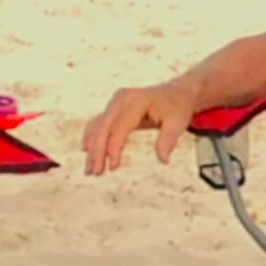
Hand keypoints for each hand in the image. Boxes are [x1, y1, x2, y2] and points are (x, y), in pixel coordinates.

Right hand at [82, 80, 199, 175]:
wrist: (177, 92)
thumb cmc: (177, 107)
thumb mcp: (178, 123)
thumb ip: (168, 140)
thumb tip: (163, 159)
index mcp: (137, 100)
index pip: (119, 126)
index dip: (113, 147)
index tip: (113, 167)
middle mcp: (122, 98)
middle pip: (103, 126)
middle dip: (97, 151)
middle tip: (95, 173)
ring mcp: (116, 101)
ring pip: (98, 126)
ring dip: (92, 148)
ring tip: (90, 170)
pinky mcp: (114, 107)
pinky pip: (99, 123)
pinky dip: (93, 138)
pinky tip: (87, 152)